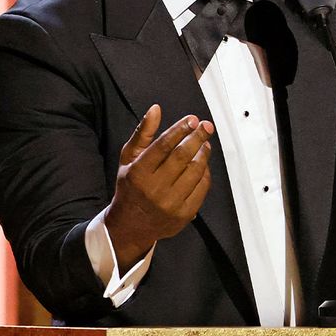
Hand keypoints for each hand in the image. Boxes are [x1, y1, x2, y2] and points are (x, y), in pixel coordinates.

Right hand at [104, 104, 213, 266]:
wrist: (131, 225)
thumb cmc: (131, 186)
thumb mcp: (129, 158)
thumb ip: (143, 133)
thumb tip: (155, 109)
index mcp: (138, 173)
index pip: (163, 145)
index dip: (180, 129)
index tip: (192, 119)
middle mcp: (154, 189)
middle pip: (182, 156)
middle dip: (198, 137)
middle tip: (206, 126)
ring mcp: (170, 204)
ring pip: (195, 171)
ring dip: (203, 153)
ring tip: (204, 143)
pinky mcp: (183, 214)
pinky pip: (202, 188)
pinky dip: (205, 173)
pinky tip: (203, 163)